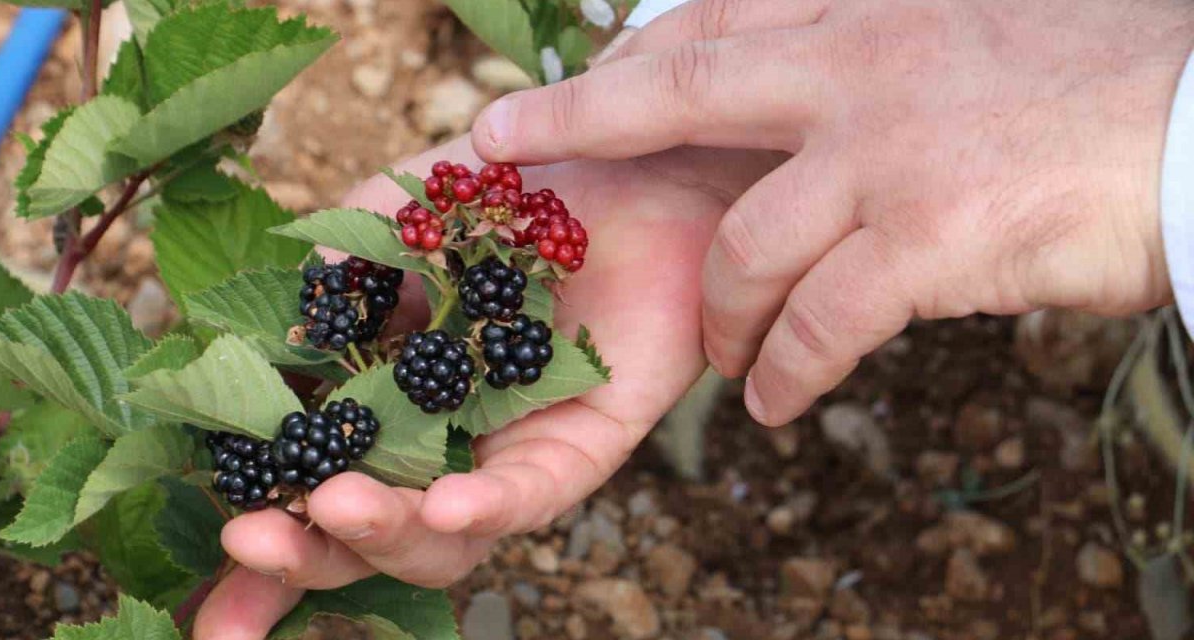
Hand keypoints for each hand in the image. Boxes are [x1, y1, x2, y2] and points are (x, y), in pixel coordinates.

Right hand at [192, 136, 782, 638]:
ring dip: (386, 530)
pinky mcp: (584, 446)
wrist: (622, 161)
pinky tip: (450, 501)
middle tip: (248, 537)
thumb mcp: (391, 222)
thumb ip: (328, 276)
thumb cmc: (507, 199)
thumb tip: (241, 338)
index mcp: (386, 409)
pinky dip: (490, 502)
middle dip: (305, 552)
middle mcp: (444, 448)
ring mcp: (509, 455)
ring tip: (338, 503)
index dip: (266, 549)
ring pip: (447, 537)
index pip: (313, 494)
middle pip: (369, 537)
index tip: (212, 583)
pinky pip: (537, 494)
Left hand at [471, 0, 1193, 425]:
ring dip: (725, 316)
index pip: (713, 23)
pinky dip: (790, 372)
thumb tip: (798, 88)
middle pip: (681, 88)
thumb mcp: (961, 35)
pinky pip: (821, 321)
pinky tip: (782, 402)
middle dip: (578, 118)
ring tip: (733, 359)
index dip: (628, 59)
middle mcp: (861, 69)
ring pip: (747, 244)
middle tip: (503, 150)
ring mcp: (888, 152)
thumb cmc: (1095, 86)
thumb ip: (867, 55)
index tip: (570, 86)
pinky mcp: (929, 238)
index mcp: (866, 12)